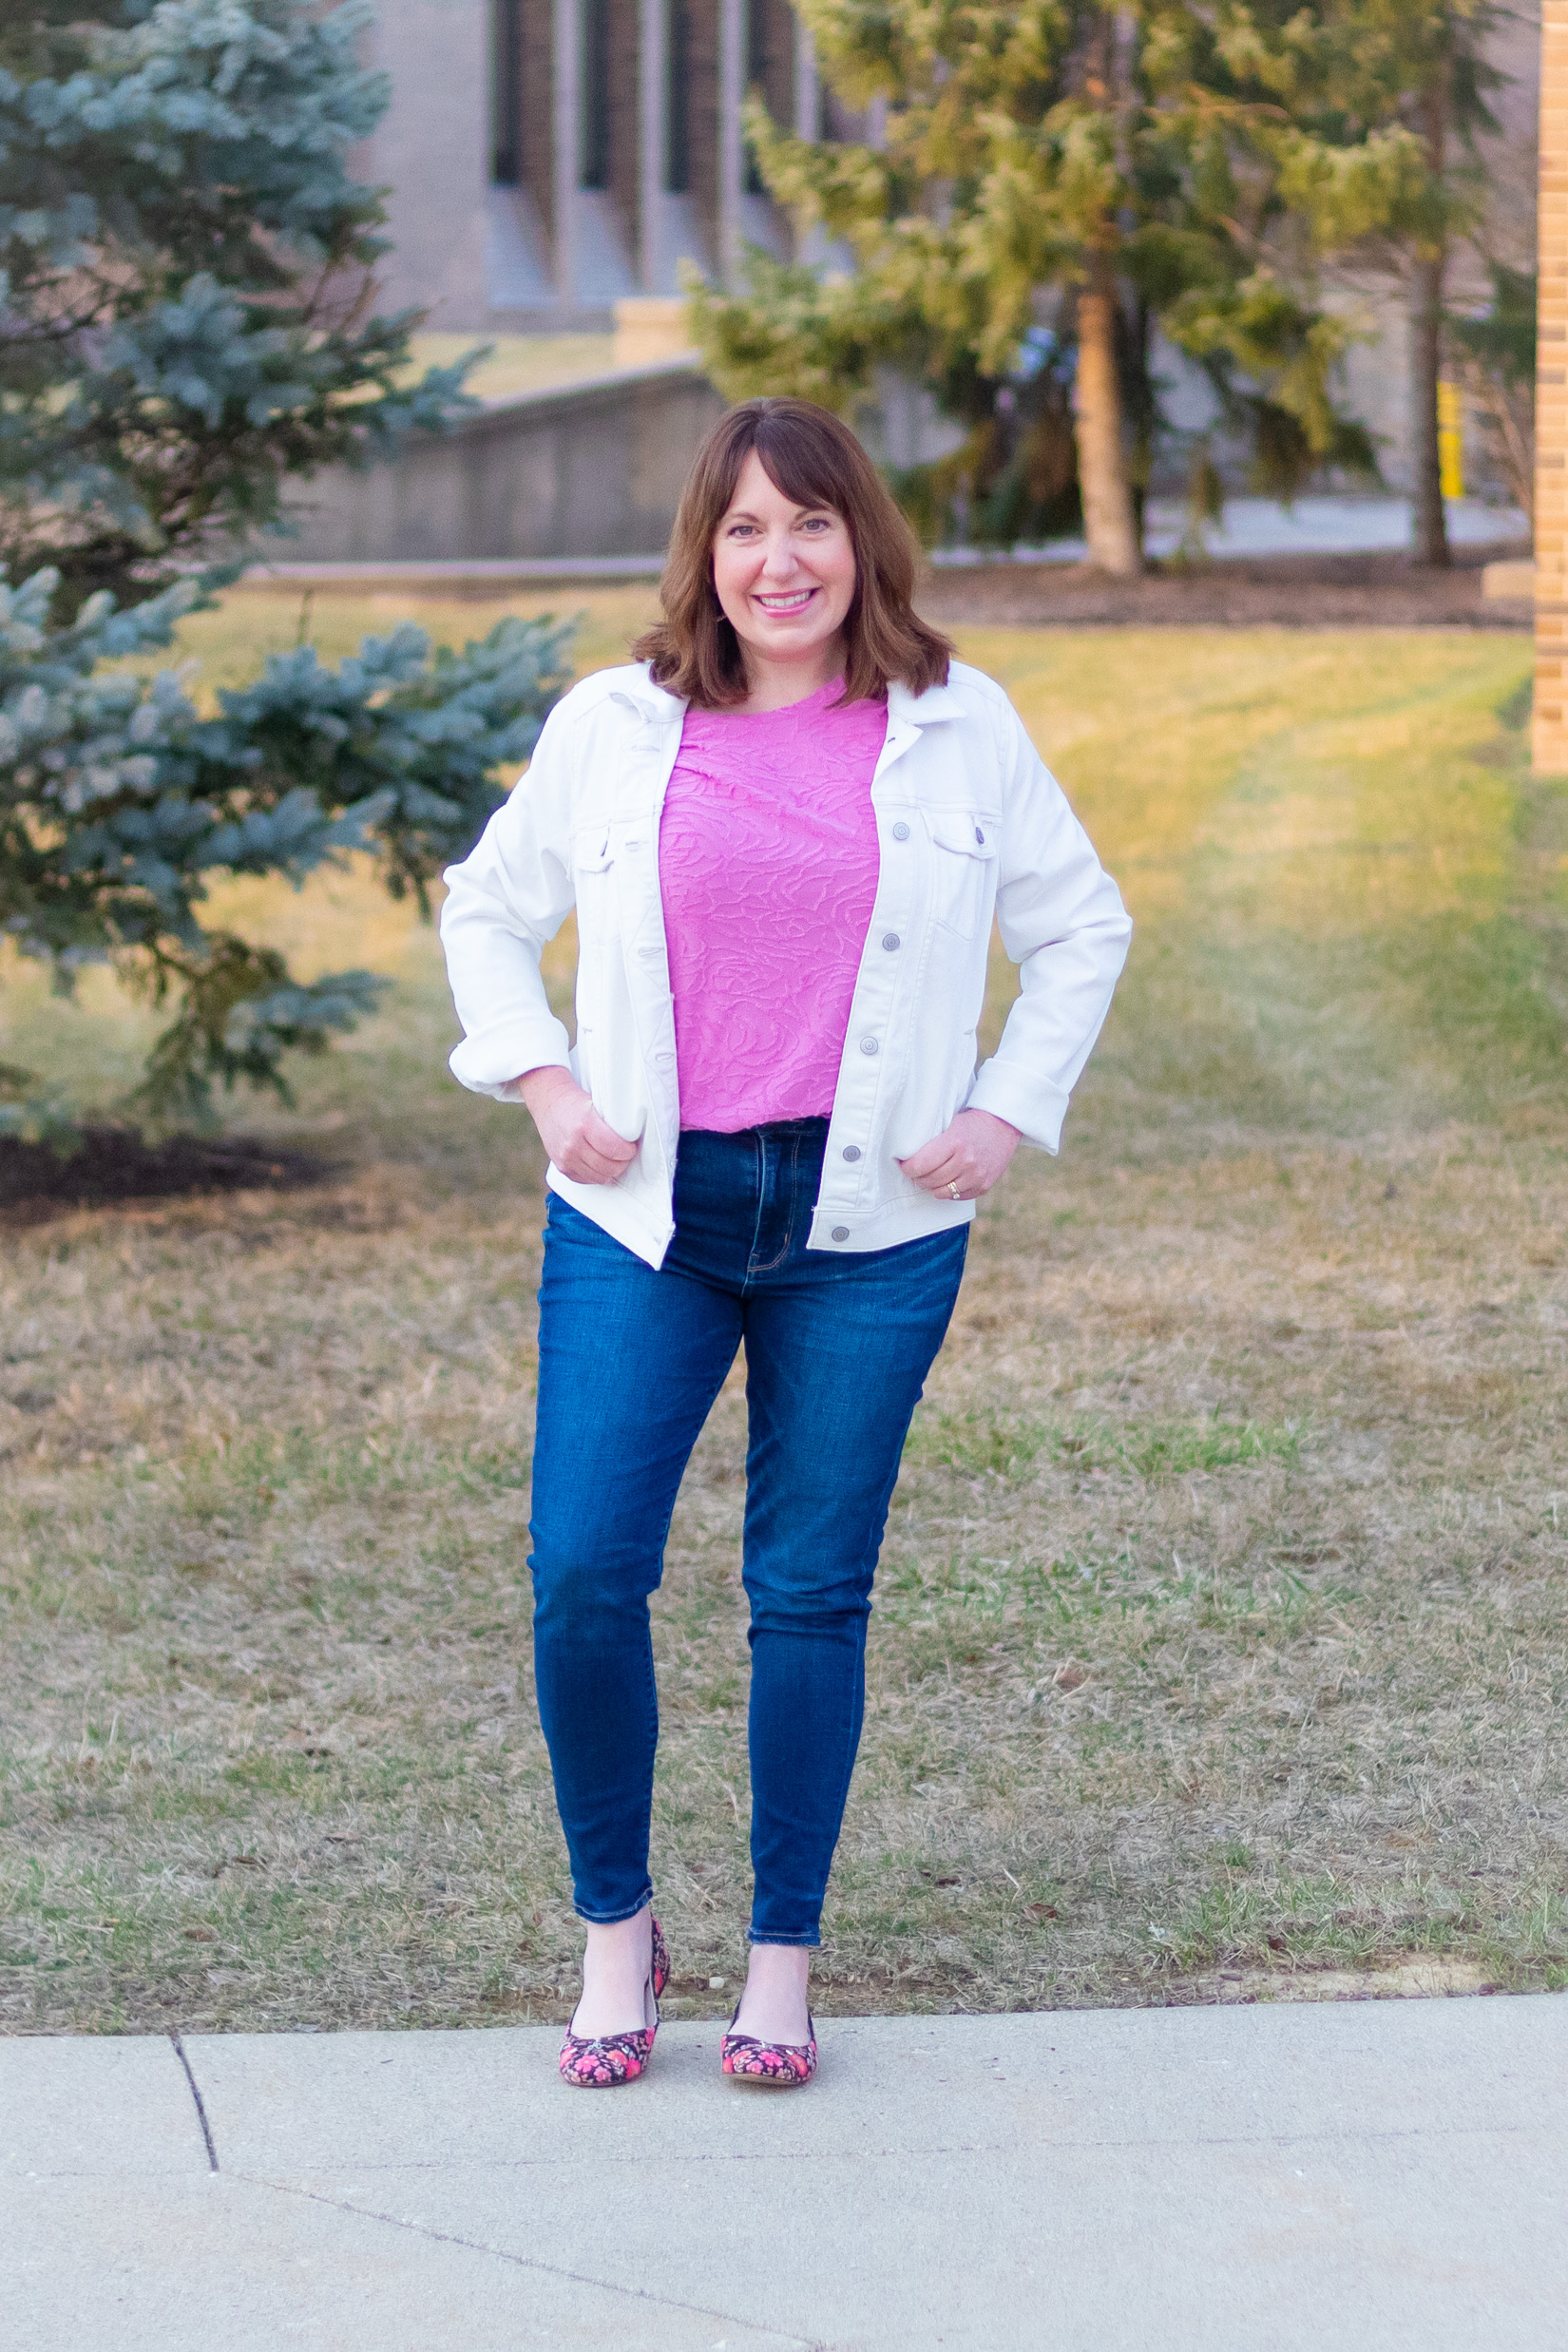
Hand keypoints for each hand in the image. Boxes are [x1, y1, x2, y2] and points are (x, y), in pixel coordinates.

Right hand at [515, 1066, 637, 1184]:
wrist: (548, 1103)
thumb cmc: (576, 1102)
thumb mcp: (596, 1104)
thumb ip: (611, 1123)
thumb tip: (634, 1139)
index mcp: (584, 1125)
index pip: (614, 1149)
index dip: (628, 1151)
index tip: (632, 1147)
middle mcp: (573, 1144)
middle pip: (608, 1167)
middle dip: (622, 1163)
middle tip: (625, 1155)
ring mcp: (565, 1158)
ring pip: (599, 1177)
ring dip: (611, 1171)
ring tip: (614, 1160)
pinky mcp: (562, 1167)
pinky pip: (586, 1180)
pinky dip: (596, 1174)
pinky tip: (600, 1164)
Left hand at [899, 1108, 1020, 1202]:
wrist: (1002, 1126)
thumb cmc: (970, 1123)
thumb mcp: (949, 1123)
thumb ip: (931, 1140)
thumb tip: (907, 1156)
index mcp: (955, 1142)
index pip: (920, 1165)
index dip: (907, 1167)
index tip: (903, 1163)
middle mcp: (966, 1161)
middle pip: (929, 1180)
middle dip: (917, 1176)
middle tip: (914, 1171)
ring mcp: (977, 1176)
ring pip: (941, 1192)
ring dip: (931, 1186)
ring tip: (928, 1177)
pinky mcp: (983, 1186)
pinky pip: (957, 1197)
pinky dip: (948, 1191)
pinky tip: (946, 1180)